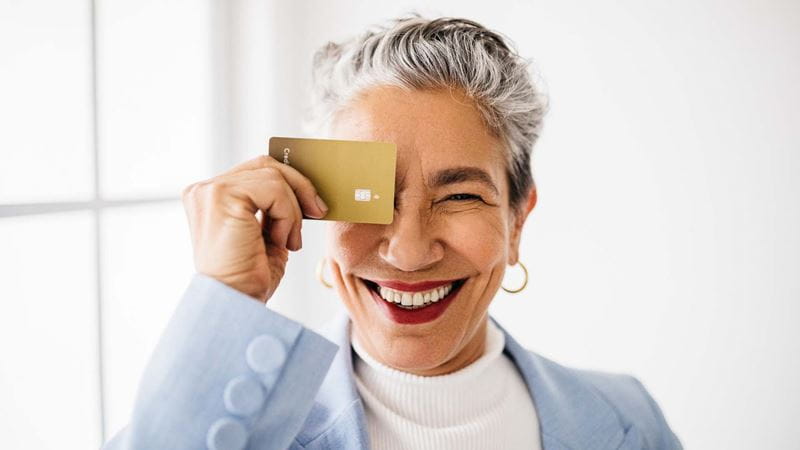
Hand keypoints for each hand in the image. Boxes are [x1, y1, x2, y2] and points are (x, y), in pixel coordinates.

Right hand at [181, 154, 327, 301]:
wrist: (237, 303)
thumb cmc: (250, 277)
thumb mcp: (267, 233)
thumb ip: (275, 207)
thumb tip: (307, 191)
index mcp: (212, 197)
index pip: (257, 170)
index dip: (290, 183)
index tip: (312, 206)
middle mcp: (205, 190)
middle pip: (266, 165)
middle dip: (300, 186)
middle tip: (318, 211)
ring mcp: (210, 191)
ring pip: (273, 176)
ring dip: (292, 210)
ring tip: (289, 240)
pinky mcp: (220, 196)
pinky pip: (273, 189)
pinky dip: (287, 215)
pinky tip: (280, 241)